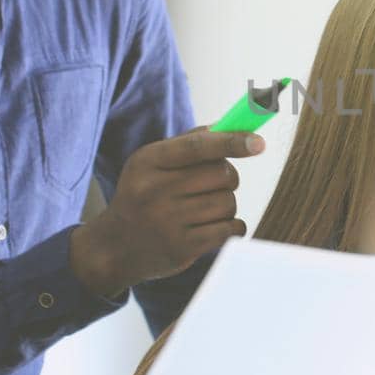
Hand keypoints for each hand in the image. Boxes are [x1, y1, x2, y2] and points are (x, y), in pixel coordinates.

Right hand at [71, 127, 263, 295]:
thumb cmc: (144, 195)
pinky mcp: (183, 248)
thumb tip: (231, 126)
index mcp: (149, 161)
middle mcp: (155, 190)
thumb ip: (189, 142)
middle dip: (228, 178)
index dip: (232, 142)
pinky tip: (212, 227)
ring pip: (229, 202)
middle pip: (222, 174)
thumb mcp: (152, 163)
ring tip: (204, 209)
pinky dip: (232, 226)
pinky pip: (230, 228)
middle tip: (212, 185)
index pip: (198, 146)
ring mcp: (168, 221)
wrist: (115, 247)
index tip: (259, 143)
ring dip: (227, 204)